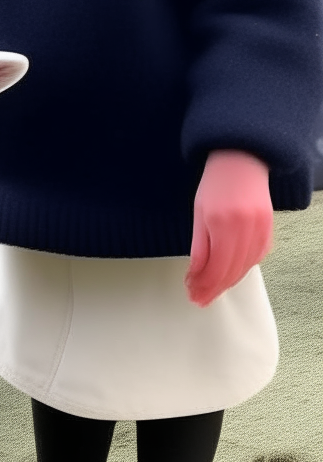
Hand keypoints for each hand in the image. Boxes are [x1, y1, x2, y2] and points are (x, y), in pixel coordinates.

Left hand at [187, 150, 272, 306]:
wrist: (241, 162)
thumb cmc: (214, 185)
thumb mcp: (198, 213)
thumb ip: (199, 246)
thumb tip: (195, 275)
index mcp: (222, 224)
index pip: (215, 267)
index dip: (203, 284)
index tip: (192, 294)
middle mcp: (245, 229)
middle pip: (231, 271)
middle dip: (213, 288)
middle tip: (199, 299)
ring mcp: (261, 230)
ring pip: (245, 268)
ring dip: (227, 282)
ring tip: (211, 292)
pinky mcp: (269, 231)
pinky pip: (256, 258)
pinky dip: (242, 269)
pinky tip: (230, 275)